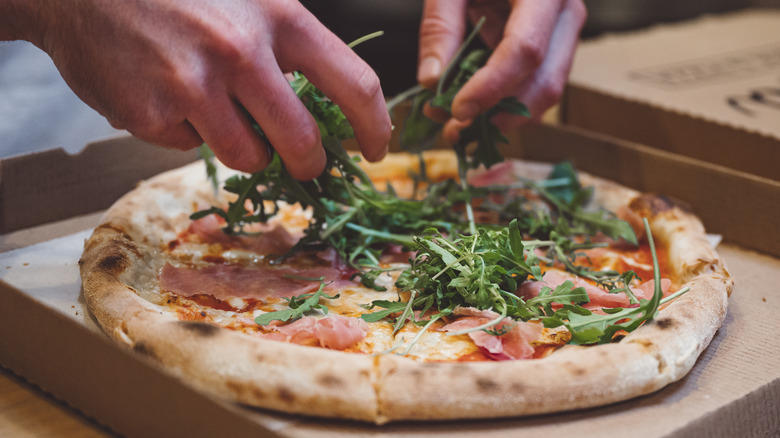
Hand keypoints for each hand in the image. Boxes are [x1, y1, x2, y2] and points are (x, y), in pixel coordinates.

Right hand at [4, 0, 390, 179]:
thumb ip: (288, 44)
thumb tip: (328, 109)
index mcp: (278, 16)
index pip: (354, 83)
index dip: (375, 125)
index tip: (378, 147)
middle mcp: (241, 52)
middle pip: (302, 143)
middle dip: (310, 164)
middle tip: (305, 164)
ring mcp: (193, 86)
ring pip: (247, 157)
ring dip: (244, 148)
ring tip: (217, 111)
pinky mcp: (150, 114)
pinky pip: (188, 148)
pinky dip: (184, 132)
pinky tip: (164, 95)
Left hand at [416, 0, 585, 141]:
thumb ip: (441, 26)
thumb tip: (432, 83)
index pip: (525, 50)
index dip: (491, 87)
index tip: (457, 110)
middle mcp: (566, 13)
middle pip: (544, 82)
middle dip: (498, 114)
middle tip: (453, 131)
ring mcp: (565, 32)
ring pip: (545, 91)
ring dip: (502, 116)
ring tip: (456, 123)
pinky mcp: (556, 45)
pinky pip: (537, 84)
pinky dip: (506, 102)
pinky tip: (472, 106)